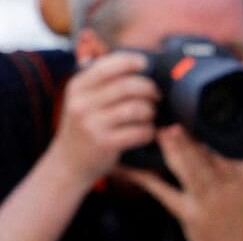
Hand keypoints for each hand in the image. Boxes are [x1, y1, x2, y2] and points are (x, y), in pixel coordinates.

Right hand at [47, 52, 158, 185]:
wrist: (70, 161)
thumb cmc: (85, 125)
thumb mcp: (82, 98)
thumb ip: (100, 79)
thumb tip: (132, 59)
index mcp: (78, 86)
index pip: (108, 65)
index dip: (132, 61)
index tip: (145, 64)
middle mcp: (82, 103)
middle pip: (128, 86)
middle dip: (149, 89)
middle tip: (156, 95)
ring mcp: (93, 124)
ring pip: (136, 109)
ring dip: (150, 111)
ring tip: (149, 115)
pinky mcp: (105, 143)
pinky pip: (139, 132)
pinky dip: (149, 131)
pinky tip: (147, 132)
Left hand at [119, 126, 242, 240]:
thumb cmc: (240, 220)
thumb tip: (227, 134)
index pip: (229, 150)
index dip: (212, 131)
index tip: (197, 114)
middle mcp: (229, 190)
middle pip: (207, 158)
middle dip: (189, 138)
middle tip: (172, 120)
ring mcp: (209, 203)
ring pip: (189, 171)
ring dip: (173, 151)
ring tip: (159, 132)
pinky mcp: (190, 216)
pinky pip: (165, 193)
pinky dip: (145, 179)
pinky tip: (130, 168)